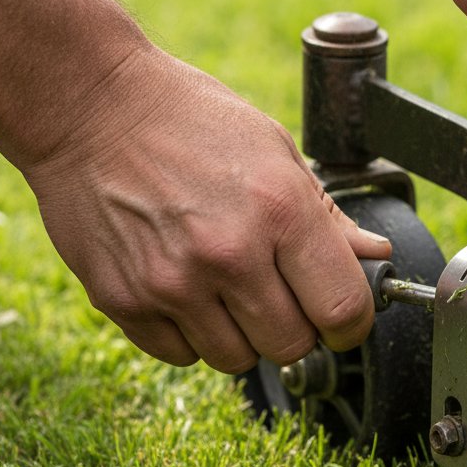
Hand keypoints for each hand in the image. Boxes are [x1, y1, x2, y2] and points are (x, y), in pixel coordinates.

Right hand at [22, 46, 389, 373]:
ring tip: (228, 283)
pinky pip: (181, 355)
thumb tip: (374, 256)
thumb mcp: (276, 150)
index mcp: (280, 209)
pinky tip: (187, 286)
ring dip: (244, 334)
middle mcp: (229, 253)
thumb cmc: (192, 120)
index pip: (342, 308)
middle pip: (293, 345)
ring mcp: (172, 283)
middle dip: (299, 327)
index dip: (353, 323)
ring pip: (238, 360)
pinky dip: (191, 334)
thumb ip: (328, 216)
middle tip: (282, 292)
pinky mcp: (124, 301)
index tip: (345, 318)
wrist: (92, 106)